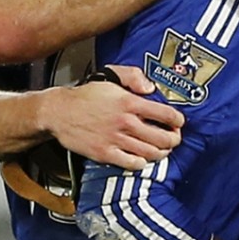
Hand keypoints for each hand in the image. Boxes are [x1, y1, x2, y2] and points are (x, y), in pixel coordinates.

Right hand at [41, 65, 183, 169]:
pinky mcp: (106, 153)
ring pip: (150, 153)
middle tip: (174, 138)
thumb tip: (151, 88)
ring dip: (161, 153)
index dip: (178, 120)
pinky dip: (142, 163)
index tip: (179, 122)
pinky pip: (132, 164)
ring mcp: (115, 139)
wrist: (59, 112)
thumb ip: (134, 77)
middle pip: (162, 138)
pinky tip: (142, 158)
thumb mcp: (112, 76)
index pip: (166, 114)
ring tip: (162, 149)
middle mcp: (125, 122)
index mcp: (129, 101)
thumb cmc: (86, 95)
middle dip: (173, 139)